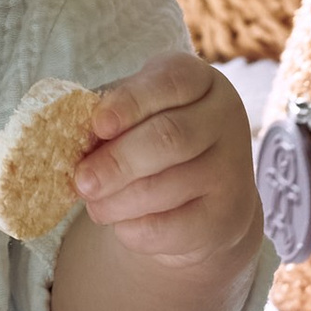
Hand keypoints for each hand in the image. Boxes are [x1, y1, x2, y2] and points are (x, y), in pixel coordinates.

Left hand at [72, 53, 265, 285]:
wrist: (203, 197)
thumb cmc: (154, 141)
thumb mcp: (138, 115)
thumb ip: (112, 118)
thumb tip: (77, 139)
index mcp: (199, 81)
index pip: (170, 82)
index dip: (131, 102)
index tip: (98, 125)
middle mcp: (225, 118)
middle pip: (171, 137)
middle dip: (118, 162)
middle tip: (82, 182)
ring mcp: (233, 169)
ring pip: (170, 185)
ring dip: (120, 200)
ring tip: (94, 204)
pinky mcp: (229, 217)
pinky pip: (176, 227)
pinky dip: (137, 229)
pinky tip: (121, 224)